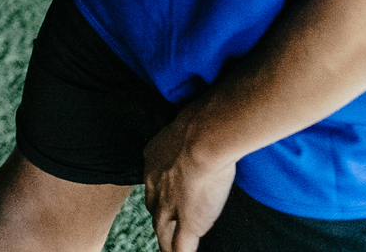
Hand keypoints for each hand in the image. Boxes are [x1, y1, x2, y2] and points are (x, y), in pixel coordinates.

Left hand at [142, 110, 236, 251]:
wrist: (204, 138)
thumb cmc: (203, 126)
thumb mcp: (191, 128)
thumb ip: (197, 136)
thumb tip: (212, 125)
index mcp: (154, 161)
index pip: (156, 185)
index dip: (161, 195)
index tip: (165, 200)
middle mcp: (156, 185)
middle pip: (155, 210)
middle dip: (160, 219)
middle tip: (164, 228)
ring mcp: (170, 206)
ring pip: (163, 232)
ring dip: (166, 243)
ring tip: (168, 251)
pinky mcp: (187, 222)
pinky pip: (180, 247)